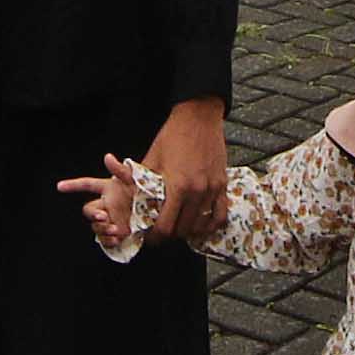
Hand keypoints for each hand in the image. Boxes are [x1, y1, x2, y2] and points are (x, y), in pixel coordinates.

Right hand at [54, 154, 149, 256]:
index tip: (60, 186)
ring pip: (96, 226)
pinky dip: (109, 240)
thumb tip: (107, 156)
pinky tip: (117, 238)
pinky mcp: (116, 234)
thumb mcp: (135, 181)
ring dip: (102, 229)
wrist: (160, 212)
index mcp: (108, 189)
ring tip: (116, 230)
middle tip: (103, 217)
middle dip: (92, 215)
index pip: (87, 185)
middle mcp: (106, 205)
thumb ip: (121, 170)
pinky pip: (105, 239)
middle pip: (88, 210)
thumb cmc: (147, 192)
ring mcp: (110, 220)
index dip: (73, 185)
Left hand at [144, 97, 229, 245]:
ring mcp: (212, 190)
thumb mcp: (151, 159)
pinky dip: (210, 224)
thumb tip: (132, 204)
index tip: (150, 236)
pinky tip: (201, 225)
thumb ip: (142, 183)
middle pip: (183, 229)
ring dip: (188, 230)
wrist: (198, 117)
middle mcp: (197, 192)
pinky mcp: (223, 185)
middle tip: (161, 232)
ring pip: (201, 225)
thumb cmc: (172, 136)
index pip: (166, 226)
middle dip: (169, 235)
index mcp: (177, 187)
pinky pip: (220, 215)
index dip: (155, 236)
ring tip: (177, 228)